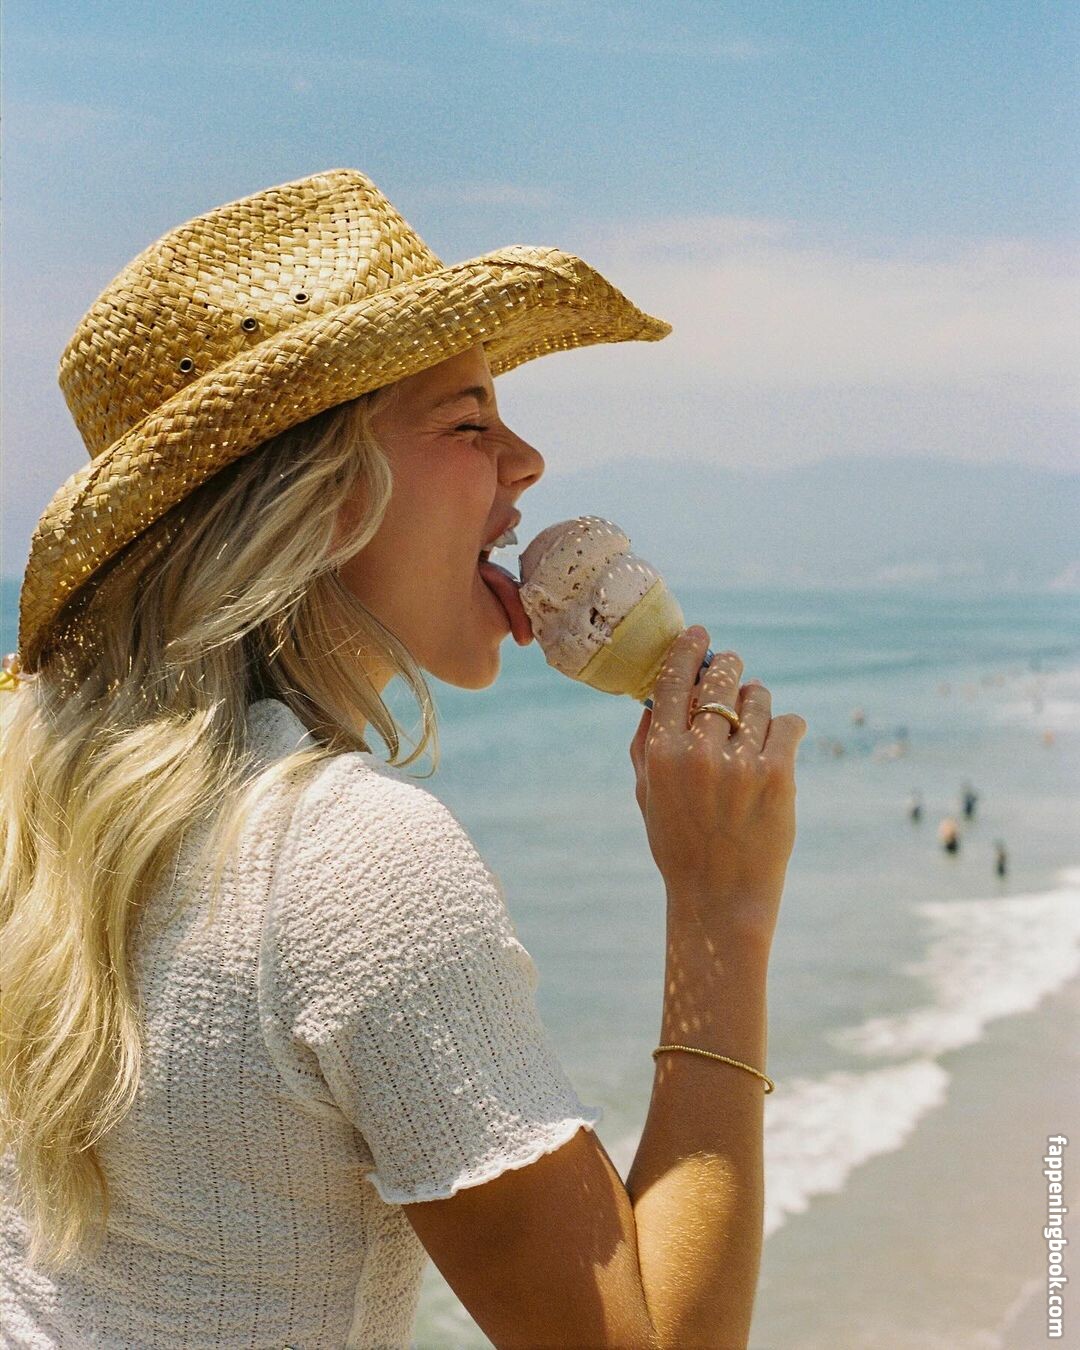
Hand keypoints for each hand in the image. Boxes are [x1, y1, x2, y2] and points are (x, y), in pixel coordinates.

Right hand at [629, 628, 806, 947]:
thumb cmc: (679, 844)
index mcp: (661, 753)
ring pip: (759, 698)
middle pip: (722, 678)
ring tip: (755, 722)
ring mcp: (741, 764)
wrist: (720, 898)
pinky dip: (787, 726)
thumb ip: (646, 742)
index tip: (701, 635)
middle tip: (734, 672)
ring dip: (758, 702)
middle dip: (730, 669)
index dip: (690, 648)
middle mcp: (699, 753)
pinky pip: (790, 724)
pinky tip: (781, 737)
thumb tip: (658, 692)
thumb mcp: (647, 793)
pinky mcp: (779, 776)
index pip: (675, 678)